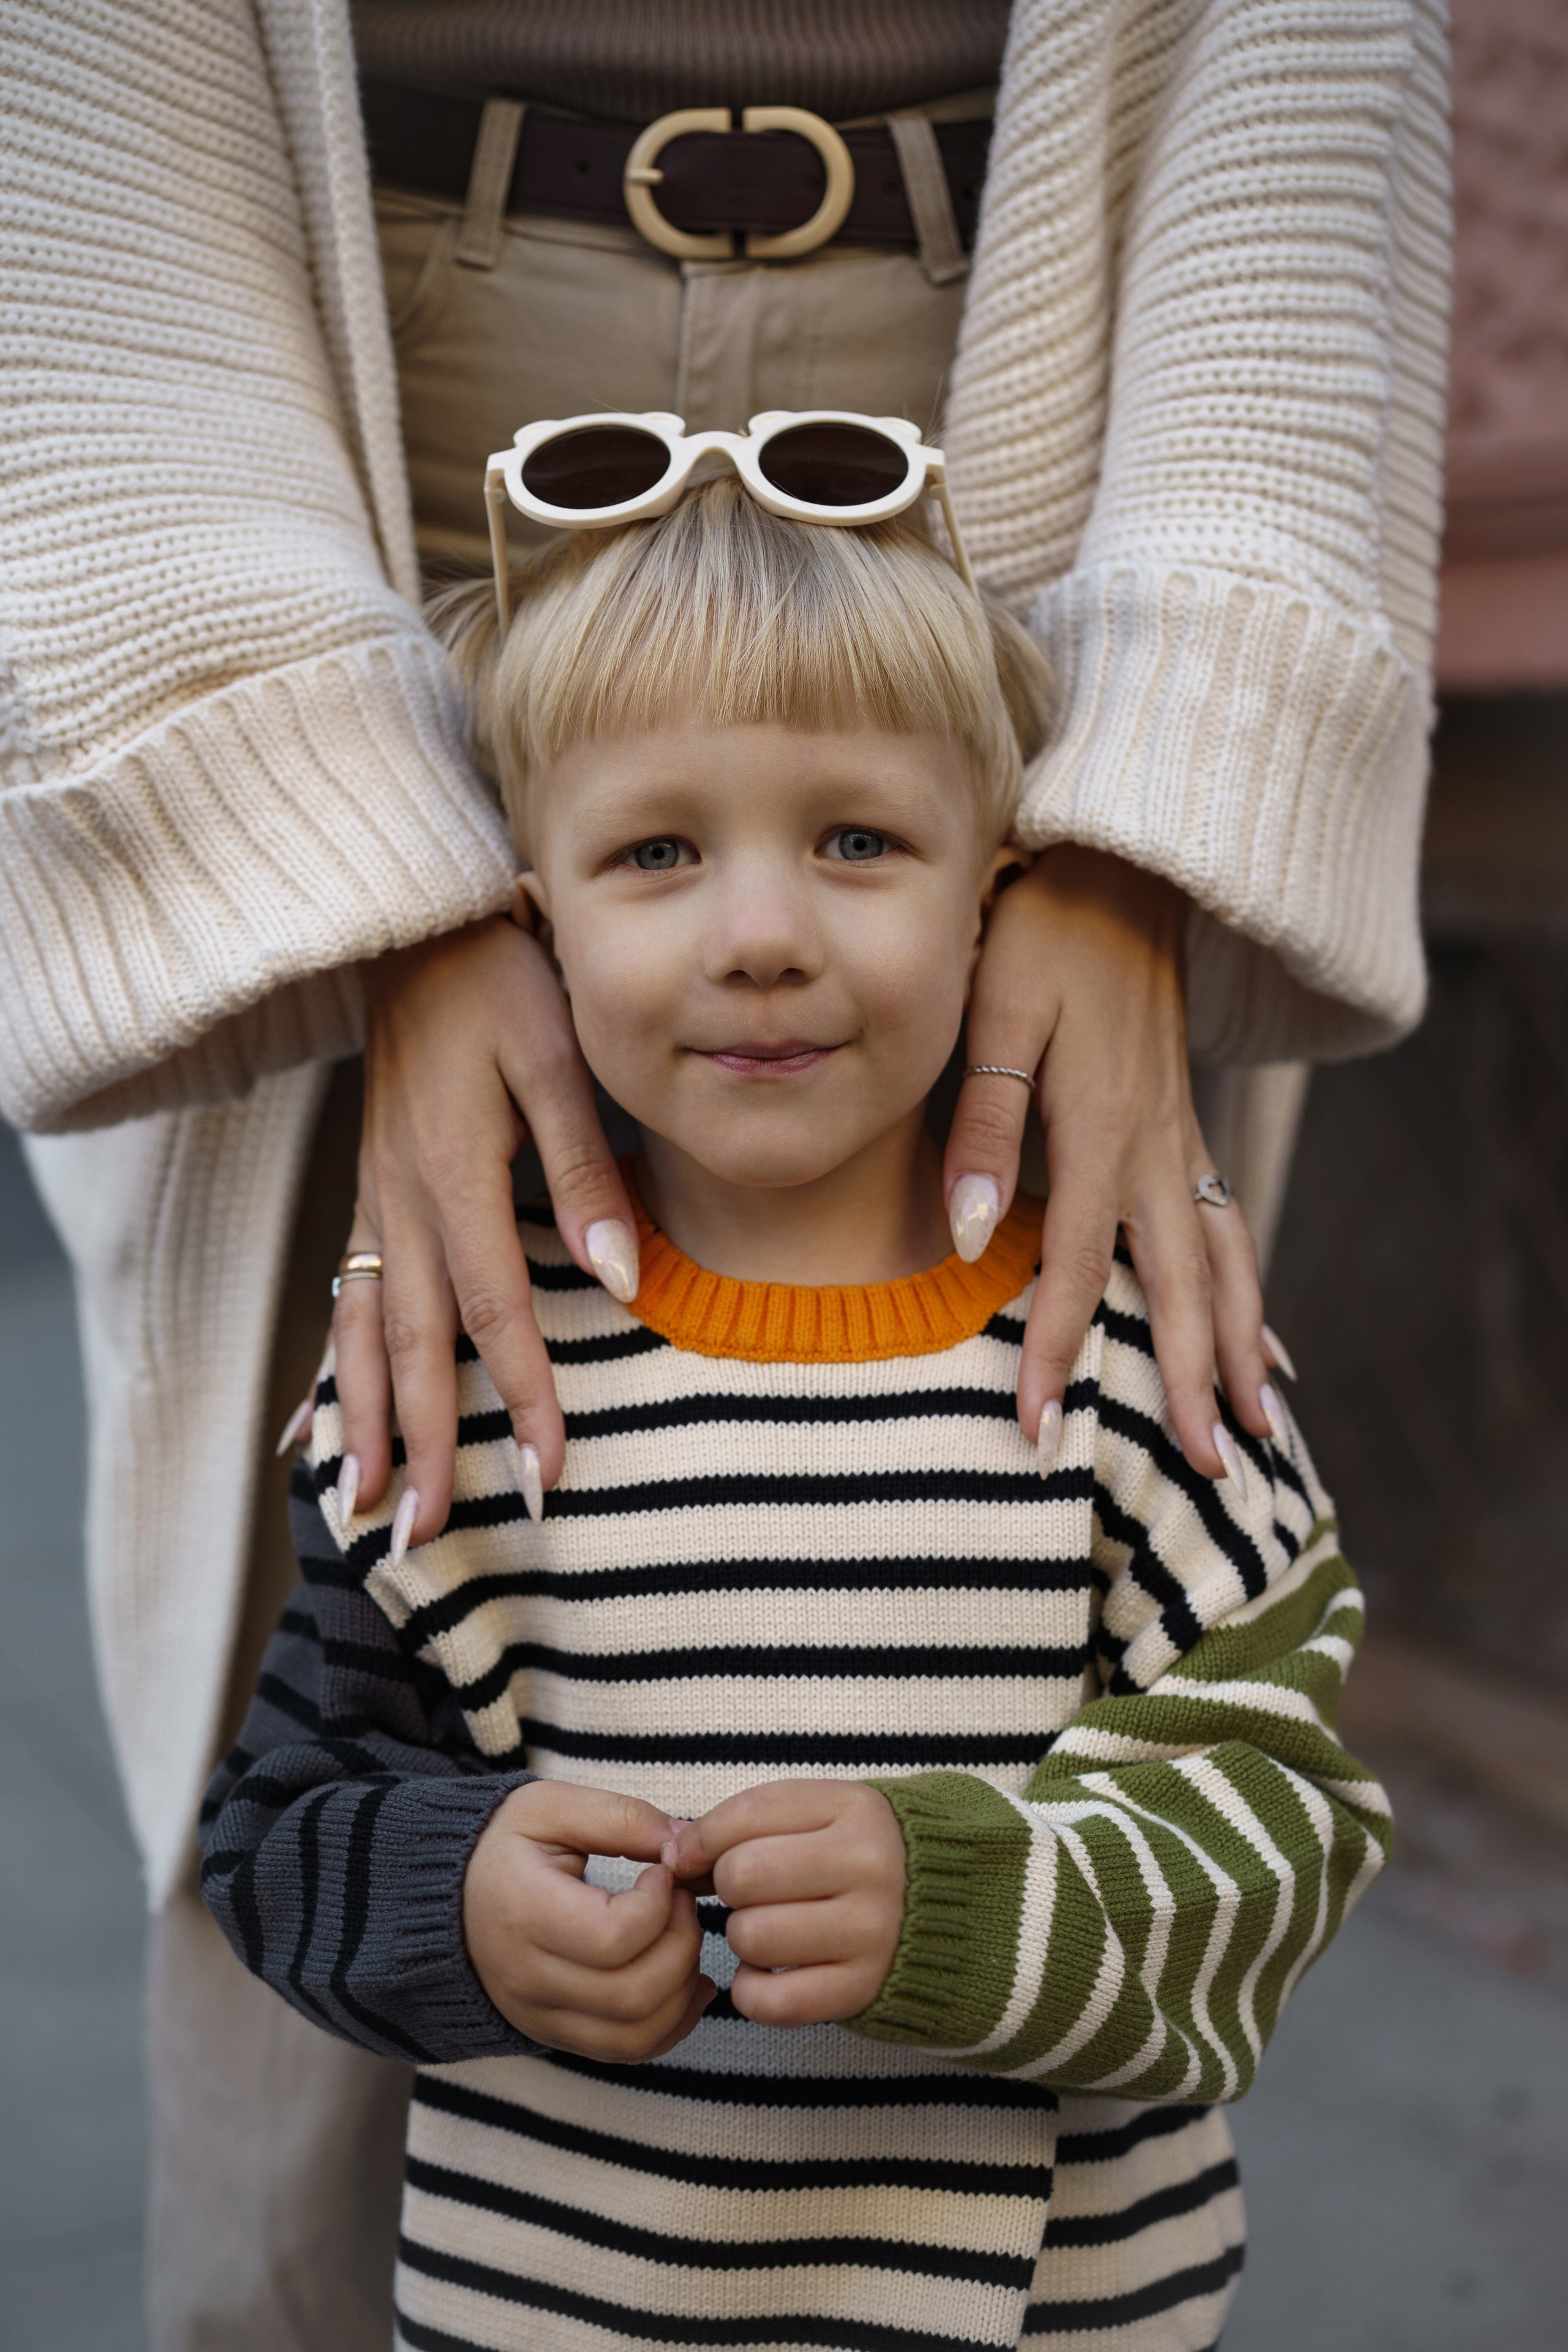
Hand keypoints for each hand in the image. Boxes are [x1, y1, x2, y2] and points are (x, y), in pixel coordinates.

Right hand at [333, 912, 640, 1544]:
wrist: (417, 921)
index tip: (548, 1477)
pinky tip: (324, 1425)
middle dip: (420, 1447)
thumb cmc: (503, 980)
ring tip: (361, 1509)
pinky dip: (337, 1369)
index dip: (521, 1400)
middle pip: (410, 1347)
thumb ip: (586, 1173)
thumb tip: (624, 1282)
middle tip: (424, 1540)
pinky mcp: (368, 1192)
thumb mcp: (559, 1057)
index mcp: (450, 1172)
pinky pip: (345, 1298)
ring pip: (362, 1332)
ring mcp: (373, 1199)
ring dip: (364, 1423)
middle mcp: (398, 1200)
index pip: (491, 1313)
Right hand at [464, 1782, 713, 2058]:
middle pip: (633, 1993)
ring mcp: (539, 2016)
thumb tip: (684, 1843)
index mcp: (523, 1913)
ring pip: (636, 2035)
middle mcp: (527, 1978)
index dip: (659, 1905)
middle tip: (682, 1901)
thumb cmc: (501, 1846)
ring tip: (683, 1938)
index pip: (613, 1938)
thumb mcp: (549, 1807)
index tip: (661, 1871)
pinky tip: (685, 1983)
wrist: (445, 1897)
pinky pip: (626, 2052)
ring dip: (683, 1989)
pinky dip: (670, 2024)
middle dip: (682, 1944)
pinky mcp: (553, 2034)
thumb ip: (619, 1818)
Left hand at [668, 1781, 905, 2026]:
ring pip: (752, 1936)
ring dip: (742, 1938)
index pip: (747, 1815)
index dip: (702, 1839)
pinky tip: (770, 1972)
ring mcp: (873, 1931)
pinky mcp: (864, 1989)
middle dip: (728, 1888)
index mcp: (855, 1809)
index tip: (693, 1856)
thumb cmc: (857, 1857)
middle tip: (750, 1894)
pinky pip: (772, 2000)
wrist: (948, 1910)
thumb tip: (675, 1853)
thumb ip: (746, 1823)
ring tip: (769, 1929)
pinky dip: (752, 1991)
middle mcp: (870, 1867)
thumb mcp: (819, 1815)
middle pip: (742, 1876)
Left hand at [945, 846, 1269, 1480]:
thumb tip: (974, 1242)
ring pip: (1223, 1263)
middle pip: (1182, 1290)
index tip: (1035, 1432)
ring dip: (1240, 1348)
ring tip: (1259, 1428)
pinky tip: (1261, 1331)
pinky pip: (1228, 1224)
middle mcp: (1155, 1150)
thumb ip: (985, 1129)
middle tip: (1204, 1473)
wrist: (1119, 865)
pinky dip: (1249, 1286)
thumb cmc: (1040, 936)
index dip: (1055, 1357)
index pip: (1081, 1273)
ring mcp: (1179, 1138)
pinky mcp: (1184, 1123)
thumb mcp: (996, 1018)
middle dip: (1189, 1385)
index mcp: (1102, 1134)